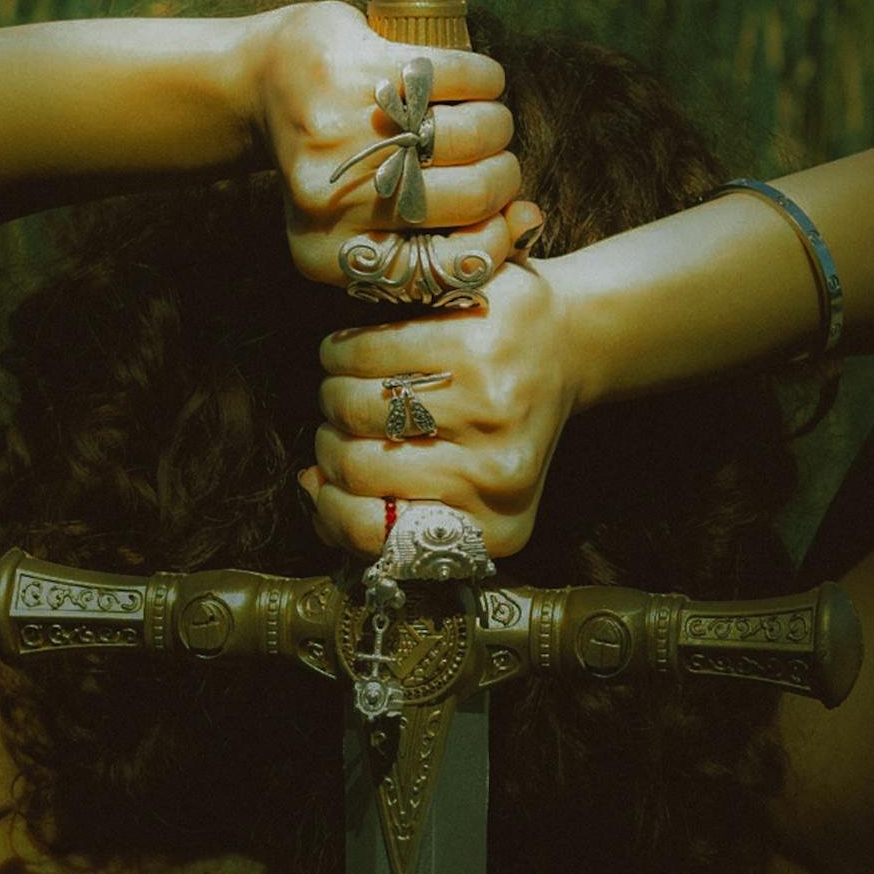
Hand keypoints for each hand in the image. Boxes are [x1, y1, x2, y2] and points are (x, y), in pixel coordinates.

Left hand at [253, 0, 540, 285]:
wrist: (264, 85)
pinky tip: (481, 82)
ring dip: (497, 126)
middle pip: (471, 196)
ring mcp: (341, 132)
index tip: (500, 218)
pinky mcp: (355, 68)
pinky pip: (458, 76)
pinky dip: (486, 78)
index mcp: (329, 256)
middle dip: (502, 177)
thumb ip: (445, 238)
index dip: (493, 243)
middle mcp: (329, 201)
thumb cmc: (338, 163)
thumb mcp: (372, 221)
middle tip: (496, 162)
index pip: (447, 266)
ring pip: (472, 135)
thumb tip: (529, 220)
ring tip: (486, 123)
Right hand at [298, 252, 579, 561]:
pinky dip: (343, 350)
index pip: (374, 533)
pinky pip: (368, 351)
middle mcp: (498, 471)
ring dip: (332, 392)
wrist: (562, 346)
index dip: (331, 505)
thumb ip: (383, 508)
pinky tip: (353, 351)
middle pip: (356, 465)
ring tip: (346, 385)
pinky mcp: (478, 341)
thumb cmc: (493, 425)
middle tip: (339, 424)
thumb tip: (311, 486)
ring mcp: (491, 404)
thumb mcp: (456, 490)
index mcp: (494, 525)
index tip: (327, 478)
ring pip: (354, 405)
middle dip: (329, 442)